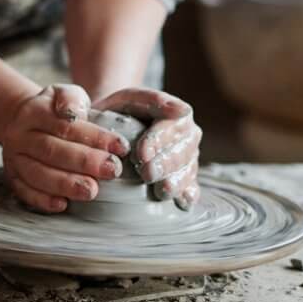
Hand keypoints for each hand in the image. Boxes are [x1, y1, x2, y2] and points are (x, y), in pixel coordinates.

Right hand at [0, 83, 130, 212]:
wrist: (23, 122)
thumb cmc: (54, 110)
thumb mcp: (65, 93)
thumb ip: (71, 99)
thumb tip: (72, 113)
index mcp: (33, 111)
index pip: (65, 125)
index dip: (94, 137)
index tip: (121, 147)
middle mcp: (19, 135)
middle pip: (51, 150)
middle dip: (84, 162)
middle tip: (111, 170)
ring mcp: (13, 158)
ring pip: (37, 173)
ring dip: (65, 184)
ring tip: (91, 191)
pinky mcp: (12, 177)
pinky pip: (24, 191)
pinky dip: (42, 200)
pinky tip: (62, 204)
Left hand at [93, 88, 201, 208]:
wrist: (110, 130)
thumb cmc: (121, 113)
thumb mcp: (129, 99)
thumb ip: (152, 100)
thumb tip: (183, 110)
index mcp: (178, 116)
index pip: (174, 128)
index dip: (158, 141)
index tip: (141, 154)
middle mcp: (188, 138)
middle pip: (181, 152)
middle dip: (164, 164)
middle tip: (146, 174)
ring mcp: (188, 160)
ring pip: (188, 171)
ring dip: (176, 182)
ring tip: (161, 191)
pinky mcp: (185, 180)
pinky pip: (192, 188)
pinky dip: (188, 195)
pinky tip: (182, 202)